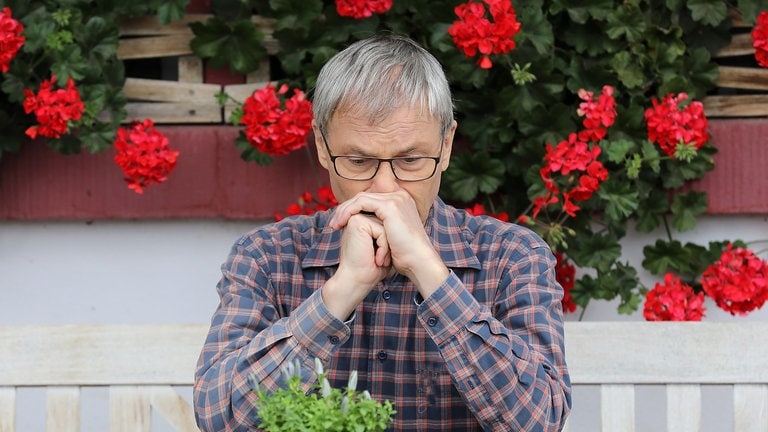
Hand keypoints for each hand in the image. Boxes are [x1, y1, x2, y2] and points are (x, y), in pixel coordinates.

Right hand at [322, 211, 391, 319]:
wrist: (356, 282)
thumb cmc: (371, 270)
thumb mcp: (383, 249)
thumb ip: (386, 235)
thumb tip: (399, 226)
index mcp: (361, 225)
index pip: (386, 226)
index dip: (387, 245)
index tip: (377, 261)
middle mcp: (357, 220)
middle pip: (386, 225)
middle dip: (386, 245)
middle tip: (378, 262)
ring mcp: (356, 220)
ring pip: (385, 227)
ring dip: (385, 248)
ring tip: (378, 262)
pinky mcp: (357, 223)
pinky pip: (381, 231)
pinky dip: (383, 247)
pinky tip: (377, 260)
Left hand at [329, 191, 448, 299]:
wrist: (418, 260)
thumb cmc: (406, 254)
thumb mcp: (391, 236)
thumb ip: (380, 226)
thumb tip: (365, 228)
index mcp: (400, 201)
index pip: (370, 198)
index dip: (354, 208)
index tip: (341, 221)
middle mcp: (399, 196)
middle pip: (363, 196)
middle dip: (345, 209)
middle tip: (334, 223)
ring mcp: (395, 199)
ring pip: (360, 198)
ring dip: (344, 211)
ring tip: (334, 225)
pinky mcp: (390, 205)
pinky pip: (361, 203)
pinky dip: (348, 212)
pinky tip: (341, 224)